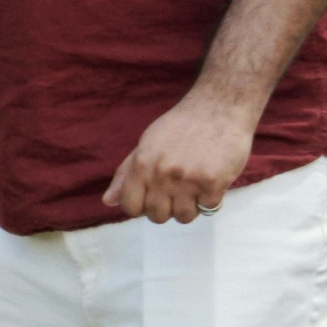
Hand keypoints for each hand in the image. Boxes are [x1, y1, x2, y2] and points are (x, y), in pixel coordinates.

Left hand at [104, 91, 262, 225]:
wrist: (218, 109)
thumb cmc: (180, 126)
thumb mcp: (146, 143)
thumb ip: (126, 174)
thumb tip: (108, 202)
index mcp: (143, 164)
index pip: (130, 206)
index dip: (140, 208)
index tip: (151, 199)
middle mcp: (162, 174)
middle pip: (157, 217)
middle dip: (166, 209)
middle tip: (176, 192)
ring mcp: (188, 181)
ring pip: (183, 217)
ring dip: (189, 207)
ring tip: (194, 188)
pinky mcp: (213, 183)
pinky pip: (208, 209)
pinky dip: (210, 200)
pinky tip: (211, 183)